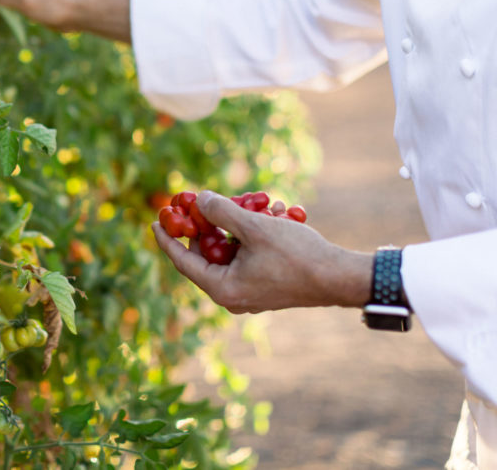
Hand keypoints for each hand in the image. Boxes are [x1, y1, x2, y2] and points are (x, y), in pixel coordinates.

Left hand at [152, 190, 372, 312]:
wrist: (340, 277)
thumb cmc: (296, 255)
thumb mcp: (253, 228)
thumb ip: (221, 212)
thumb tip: (198, 200)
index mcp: (223, 288)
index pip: (183, 262)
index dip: (168, 239)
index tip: (155, 220)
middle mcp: (233, 295)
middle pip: (208, 254)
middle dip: (211, 223)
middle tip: (204, 201)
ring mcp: (251, 292)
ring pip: (233, 250)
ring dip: (240, 224)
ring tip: (255, 202)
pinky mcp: (267, 285)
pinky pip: (250, 256)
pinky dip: (255, 235)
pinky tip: (273, 212)